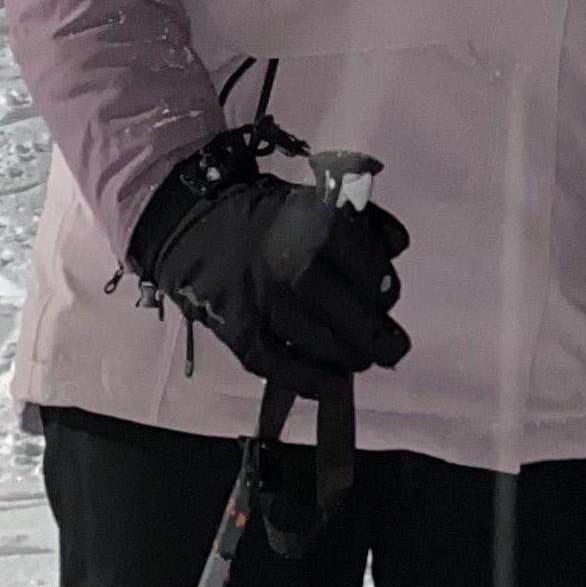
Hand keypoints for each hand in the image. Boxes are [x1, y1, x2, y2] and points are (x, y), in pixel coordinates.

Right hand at [133, 164, 409, 392]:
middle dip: (375, 334)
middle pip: (343, 308)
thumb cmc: (262, 214)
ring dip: (346, 358)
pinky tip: (330, 385)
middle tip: (391, 348)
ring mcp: (258, 299)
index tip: (388, 298)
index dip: (383, 285)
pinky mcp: (235, 328)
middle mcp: (285, 261)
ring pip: (314, 340)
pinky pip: (276, 364)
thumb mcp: (313, 201)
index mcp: (310, 222)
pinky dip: (308, 380)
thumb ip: (360, 222)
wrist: (188, 221)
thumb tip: (396, 249)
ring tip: (360, 360)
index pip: (363, 261)